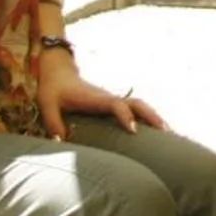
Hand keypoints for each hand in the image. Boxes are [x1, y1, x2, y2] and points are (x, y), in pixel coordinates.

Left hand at [36, 47, 164, 139]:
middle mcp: (108, 98)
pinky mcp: (112, 104)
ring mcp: (112, 100)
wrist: (59, 73)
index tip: (134, 131)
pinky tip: (155, 130)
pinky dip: (147, 117)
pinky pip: (135, 109)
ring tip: (168, 134)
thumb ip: (53, 123)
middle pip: (137, 103)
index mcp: (95, 98)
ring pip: (139, 106)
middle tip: (165, 132)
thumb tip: (62, 142)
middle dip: (151, 116)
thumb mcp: (47, 105)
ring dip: (154, 117)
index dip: (126, 116)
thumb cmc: (53, 89)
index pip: (116, 105)